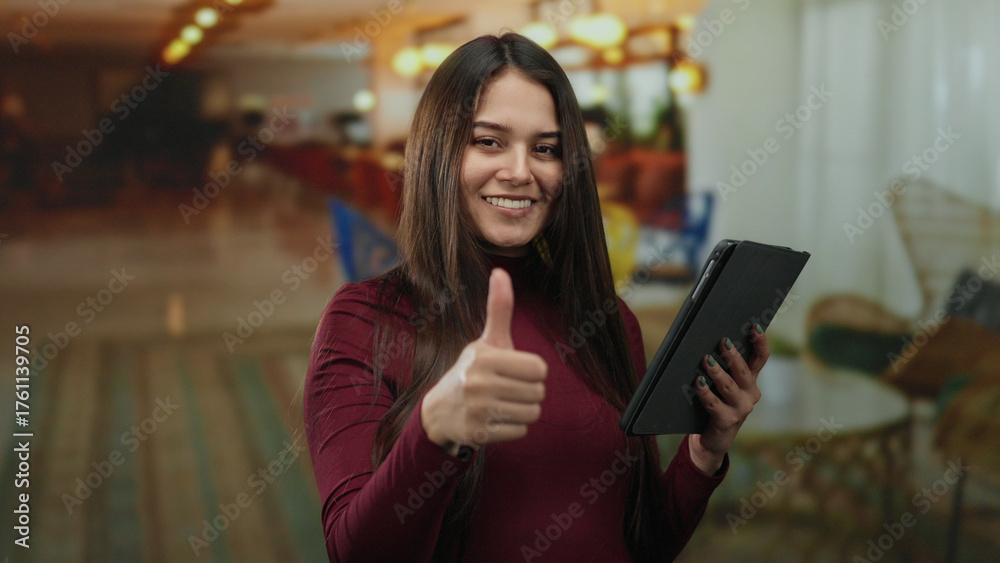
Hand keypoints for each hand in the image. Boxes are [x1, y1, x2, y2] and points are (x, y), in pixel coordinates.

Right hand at [420, 268, 547, 455]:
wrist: (440, 410)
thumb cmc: (474, 370)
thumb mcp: (486, 341)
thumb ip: (499, 309)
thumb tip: (501, 271)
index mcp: (485, 357)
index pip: (539, 368)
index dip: (532, 371)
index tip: (515, 371)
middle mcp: (479, 383)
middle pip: (538, 392)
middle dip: (529, 392)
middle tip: (508, 389)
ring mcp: (477, 410)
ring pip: (532, 413)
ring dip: (523, 410)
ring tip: (503, 404)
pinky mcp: (478, 433)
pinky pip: (520, 431)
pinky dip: (513, 427)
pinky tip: (495, 419)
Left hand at [688, 326, 768, 474]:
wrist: (713, 438)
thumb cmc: (715, 404)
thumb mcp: (722, 385)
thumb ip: (721, 367)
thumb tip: (712, 342)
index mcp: (750, 382)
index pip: (760, 359)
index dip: (760, 343)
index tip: (754, 327)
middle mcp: (750, 394)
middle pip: (744, 372)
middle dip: (734, 356)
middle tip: (723, 342)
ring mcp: (740, 409)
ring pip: (729, 387)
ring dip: (717, 373)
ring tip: (706, 361)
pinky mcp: (727, 421)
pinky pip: (714, 404)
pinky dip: (705, 393)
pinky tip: (698, 383)